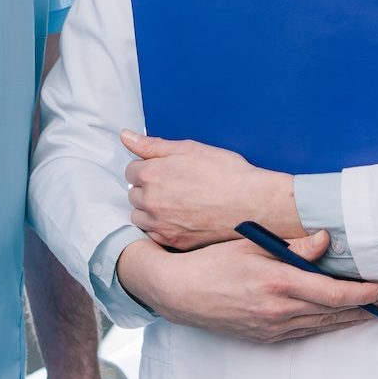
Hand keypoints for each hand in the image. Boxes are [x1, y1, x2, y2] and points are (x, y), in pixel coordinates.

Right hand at [115, 230, 377, 343]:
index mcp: (277, 283)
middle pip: (335, 313)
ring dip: (351, 318)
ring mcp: (272, 328)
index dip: (365, 293)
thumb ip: (291, 245)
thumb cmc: (211, 261)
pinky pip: (305, 331)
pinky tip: (337, 318)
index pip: (333, 293)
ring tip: (375, 309)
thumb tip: (325, 241)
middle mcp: (279, 311)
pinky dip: (327, 324)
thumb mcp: (250, 244)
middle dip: (367, 306)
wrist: (178, 293)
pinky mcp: (265, 336)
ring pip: (322, 325)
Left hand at [121, 131, 301, 248]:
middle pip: (133, 193)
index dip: (149, 168)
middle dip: (148, 188)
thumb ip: (152, 145)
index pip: (131, 170)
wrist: (251, 204)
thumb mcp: (189, 149)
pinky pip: (153, 234)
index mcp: (152, 174)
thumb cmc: (225, 172)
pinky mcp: (172, 242)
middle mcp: (150, 201)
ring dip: (150, 210)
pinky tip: (181, 219)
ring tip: (176, 203)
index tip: (166, 170)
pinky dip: (161, 227)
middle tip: (175, 185)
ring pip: (140, 216)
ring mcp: (160, 225)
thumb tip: (125, 136)